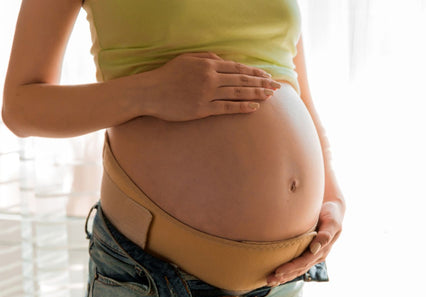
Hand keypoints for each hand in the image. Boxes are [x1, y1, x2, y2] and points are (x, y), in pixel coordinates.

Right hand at [142, 52, 280, 120]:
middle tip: (277, 87)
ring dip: (256, 94)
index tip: (267, 76)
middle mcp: (210, 78)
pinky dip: (242, 107)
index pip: (237, 68)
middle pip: (242, 80)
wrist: (149, 92)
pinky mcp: (202, 109)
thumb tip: (224, 60)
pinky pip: (226, 108)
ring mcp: (206, 94)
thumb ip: (207, 58)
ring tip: (270, 96)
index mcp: (207, 65)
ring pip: (237, 93)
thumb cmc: (167, 75)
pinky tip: (255, 107)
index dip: (254, 72)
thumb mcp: (187, 59)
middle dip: (261, 83)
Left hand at [266, 200, 344, 285]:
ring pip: (297, 269)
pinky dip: (287, 270)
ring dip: (284, 277)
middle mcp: (317, 256)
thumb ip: (325, 235)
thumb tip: (314, 249)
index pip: (304, 262)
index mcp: (322, 250)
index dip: (291, 268)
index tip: (277, 271)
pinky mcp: (307, 252)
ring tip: (269, 281)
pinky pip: (297, 264)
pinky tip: (277, 274)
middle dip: (284, 276)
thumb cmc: (332, 214)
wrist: (333, 209)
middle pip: (299, 269)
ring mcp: (312, 256)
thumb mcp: (332, 222)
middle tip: (268, 280)